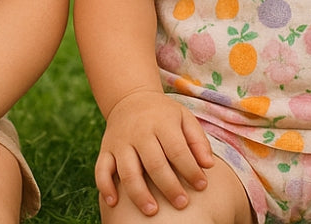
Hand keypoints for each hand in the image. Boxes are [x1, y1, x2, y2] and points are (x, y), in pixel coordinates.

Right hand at [96, 90, 213, 216]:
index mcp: (161, 123)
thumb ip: (198, 140)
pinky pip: (101, 169)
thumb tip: (209, 165)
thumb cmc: (163, 114)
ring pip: (127, 171)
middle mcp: (139, 132)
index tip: (202, 186)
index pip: (177, 150)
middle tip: (182, 204)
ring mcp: (120, 142)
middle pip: (154, 163)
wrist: (130, 97)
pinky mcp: (106, 149)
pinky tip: (114, 203)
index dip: (191, 170)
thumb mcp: (183, 117)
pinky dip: (105, 186)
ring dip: (139, 193)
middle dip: (169, 186)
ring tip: (153, 211)